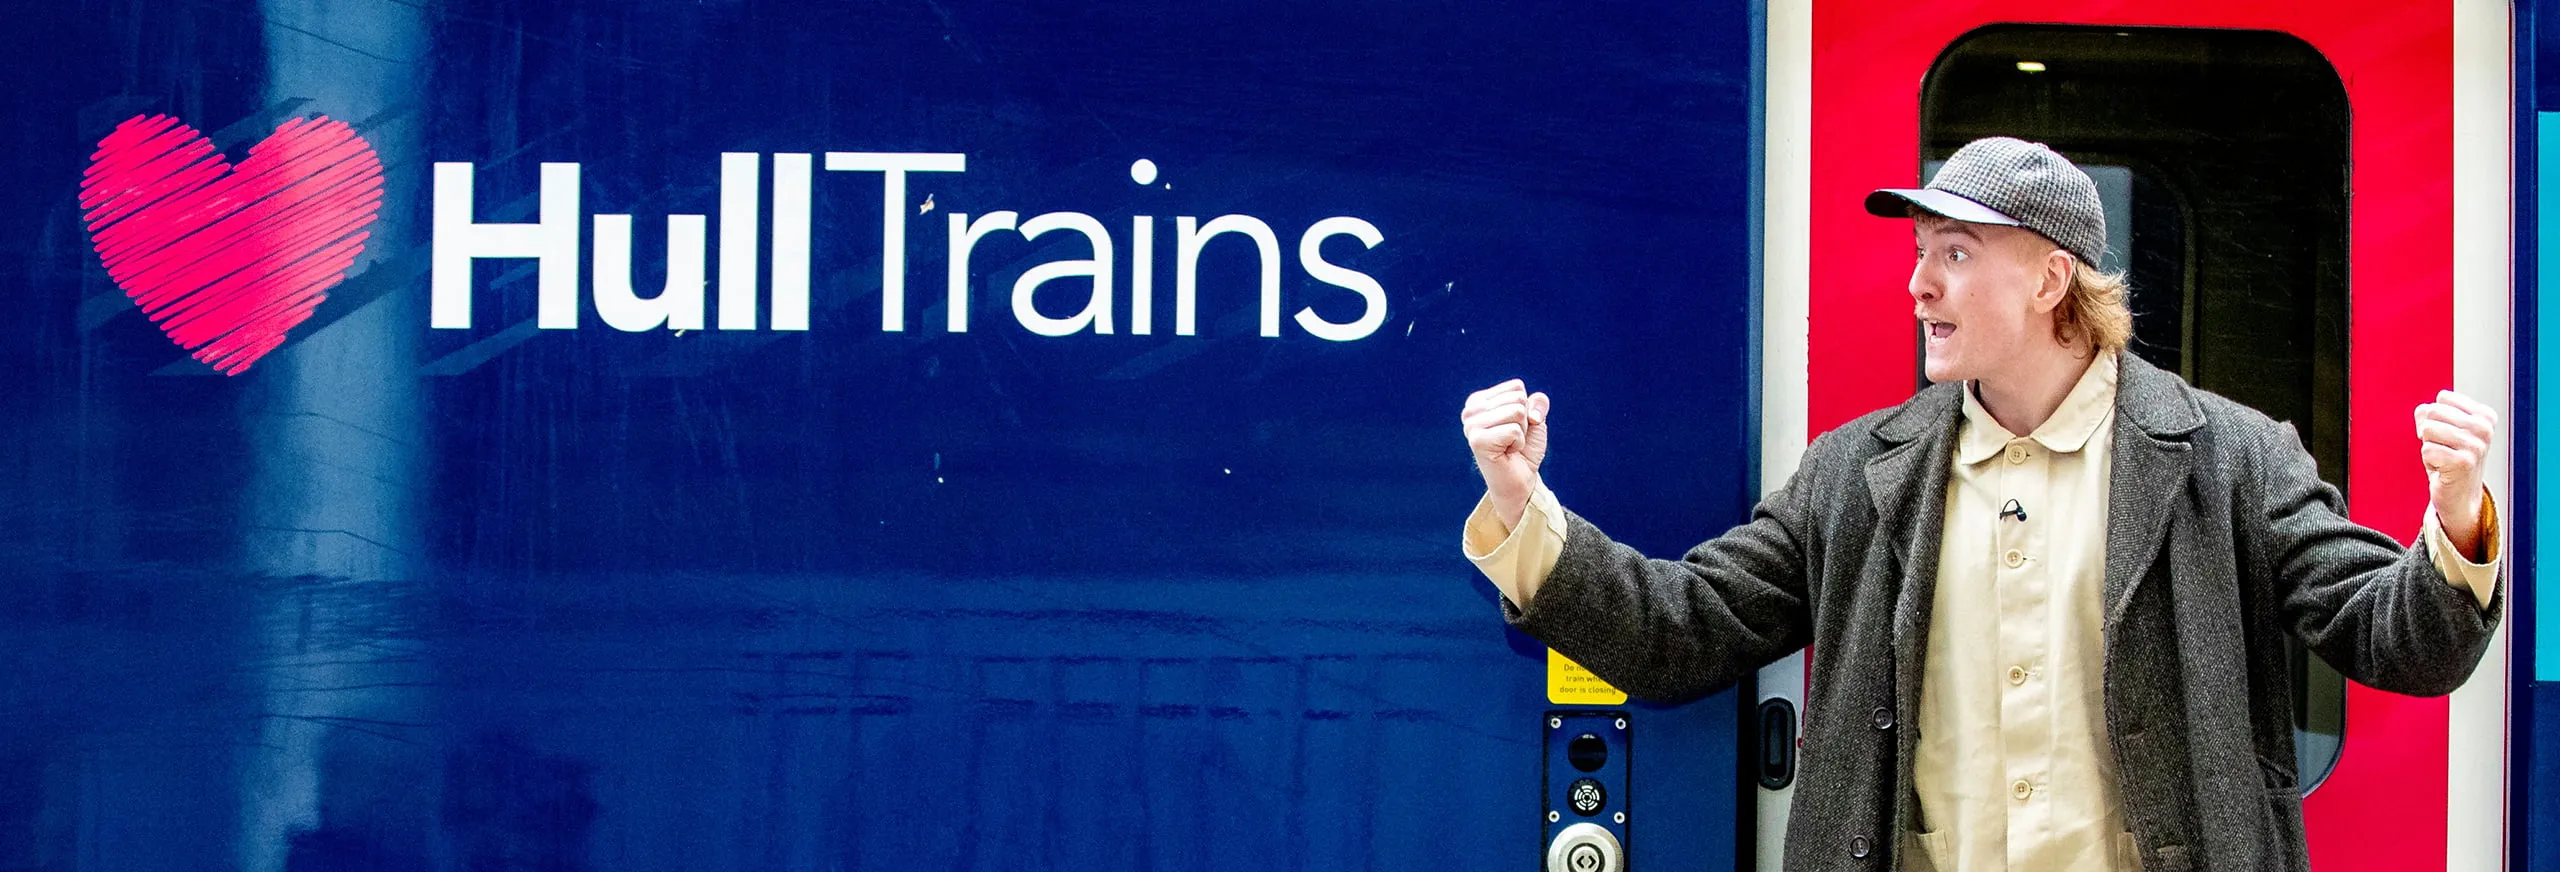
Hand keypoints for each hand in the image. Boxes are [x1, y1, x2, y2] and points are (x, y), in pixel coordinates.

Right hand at [1462, 379, 1549, 529]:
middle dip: (1524, 421)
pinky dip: (1518, 443)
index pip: (1516, 387)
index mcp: (1479, 401)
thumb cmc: (1524, 449)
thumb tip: (1534, 408)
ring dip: (1521, 432)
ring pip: (1516, 412)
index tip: (1514, 427)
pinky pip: (1514, 430)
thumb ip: (1538, 402)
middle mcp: (1470, 411)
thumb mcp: (1535, 419)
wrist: (1520, 480)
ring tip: (1509, 445)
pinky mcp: (1477, 441)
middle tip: (1512, 439)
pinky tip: (1507, 453)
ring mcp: (1471, 426)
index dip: (1525, 408)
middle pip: (1517, 398)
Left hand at [2415, 390, 2497, 557]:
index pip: (2443, 398)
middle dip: (2429, 432)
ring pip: (2428, 430)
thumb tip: (2423, 411)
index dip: (2435, 416)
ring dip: (2428, 447)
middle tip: (2443, 448)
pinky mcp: (2464, 463)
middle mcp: (2485, 429)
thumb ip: (2428, 412)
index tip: (2447, 434)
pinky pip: (2427, 450)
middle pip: (2433, 412)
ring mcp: (2476, 446)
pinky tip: (2443, 469)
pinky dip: (2428, 461)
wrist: (2460, 494)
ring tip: (2443, 458)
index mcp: (2485, 416)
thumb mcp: (2441, 429)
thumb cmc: (2449, 457)